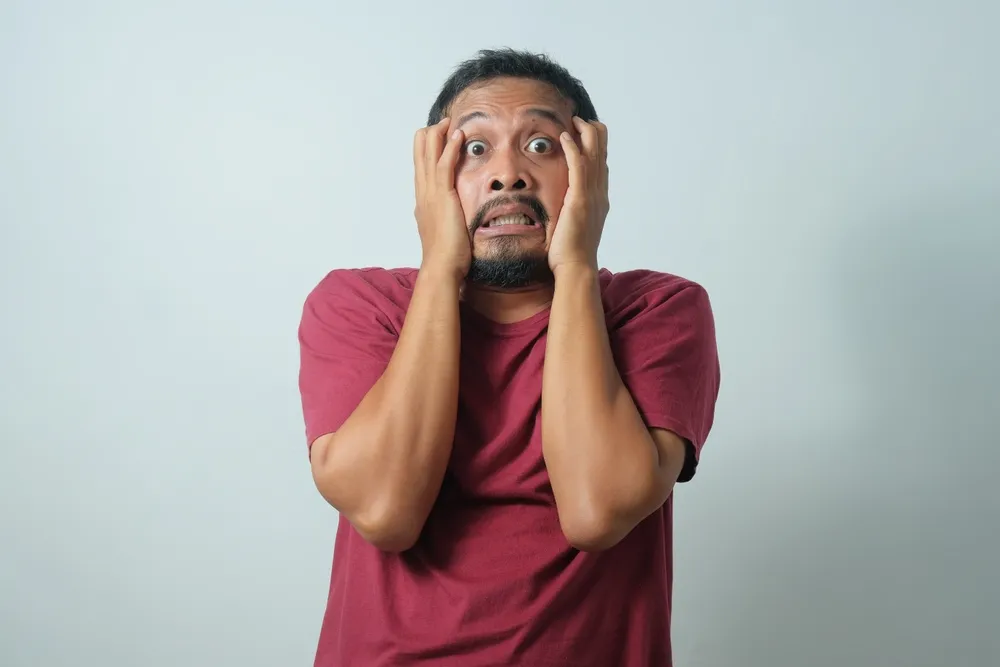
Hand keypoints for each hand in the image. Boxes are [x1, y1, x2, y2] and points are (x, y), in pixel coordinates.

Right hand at [413, 118, 470, 278]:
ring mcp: (430, 194)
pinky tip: (458, 135)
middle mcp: (423, 193)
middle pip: (419, 154)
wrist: (441, 267)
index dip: (428, 148)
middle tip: (444, 123)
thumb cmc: (445, 255)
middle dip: (430, 135)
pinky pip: (444, 165)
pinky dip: (450, 147)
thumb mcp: (443, 228)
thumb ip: (444, 216)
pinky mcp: (442, 196)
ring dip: (439, 135)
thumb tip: (449, 214)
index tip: (440, 136)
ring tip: (449, 122)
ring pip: (428, 155)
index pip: (421, 165)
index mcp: (423, 199)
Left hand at [548, 117, 609, 273]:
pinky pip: (579, 167)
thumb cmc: (570, 253)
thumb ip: (573, 210)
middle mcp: (600, 194)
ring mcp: (593, 196)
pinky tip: (566, 136)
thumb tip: (564, 205)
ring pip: (595, 156)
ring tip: (573, 121)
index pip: (602, 164)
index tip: (583, 132)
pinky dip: (574, 149)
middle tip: (578, 120)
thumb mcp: (574, 225)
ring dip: (585, 134)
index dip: (596, 145)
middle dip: (593, 133)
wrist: (575, 267)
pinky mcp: (580, 200)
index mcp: (599, 199)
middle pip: (603, 154)